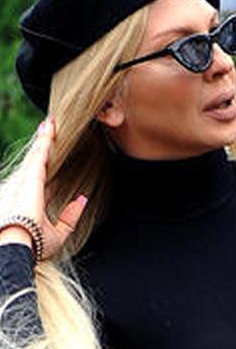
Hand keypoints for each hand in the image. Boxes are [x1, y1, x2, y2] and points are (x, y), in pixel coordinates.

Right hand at [0, 117, 86, 258]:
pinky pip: (39, 153)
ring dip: (45, 138)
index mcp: (28, 201)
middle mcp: (22, 188)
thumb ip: (70, 216)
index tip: (51, 153)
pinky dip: (46, 140)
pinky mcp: (28, 176)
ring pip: (37, 155)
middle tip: (52, 128)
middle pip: (35, 162)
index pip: (38, 177)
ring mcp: (23, 181)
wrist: (15, 249)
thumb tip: (82, 199)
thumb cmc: (32, 247)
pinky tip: (51, 127)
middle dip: (44, 146)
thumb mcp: (58, 233)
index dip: (45, 164)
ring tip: (53, 123)